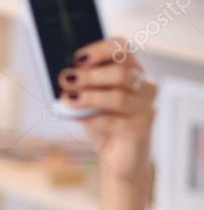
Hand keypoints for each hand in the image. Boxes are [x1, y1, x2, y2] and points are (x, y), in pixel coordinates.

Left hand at [57, 37, 157, 180]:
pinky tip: (79, 118)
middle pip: (120, 71)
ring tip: (68, 99)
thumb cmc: (103, 127)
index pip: (122, 49)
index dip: (100, 49)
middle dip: (89, 75)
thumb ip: (80, 89)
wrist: (117, 161)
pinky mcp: (142, 129)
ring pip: (118, 96)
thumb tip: (63, 77)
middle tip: (66, 79)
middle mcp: (144, 86)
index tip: (77, 58)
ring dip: (89, 96)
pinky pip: (114, 121)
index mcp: (132, 72)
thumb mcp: (88, 103)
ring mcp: (145, 108)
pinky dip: (93, 120)